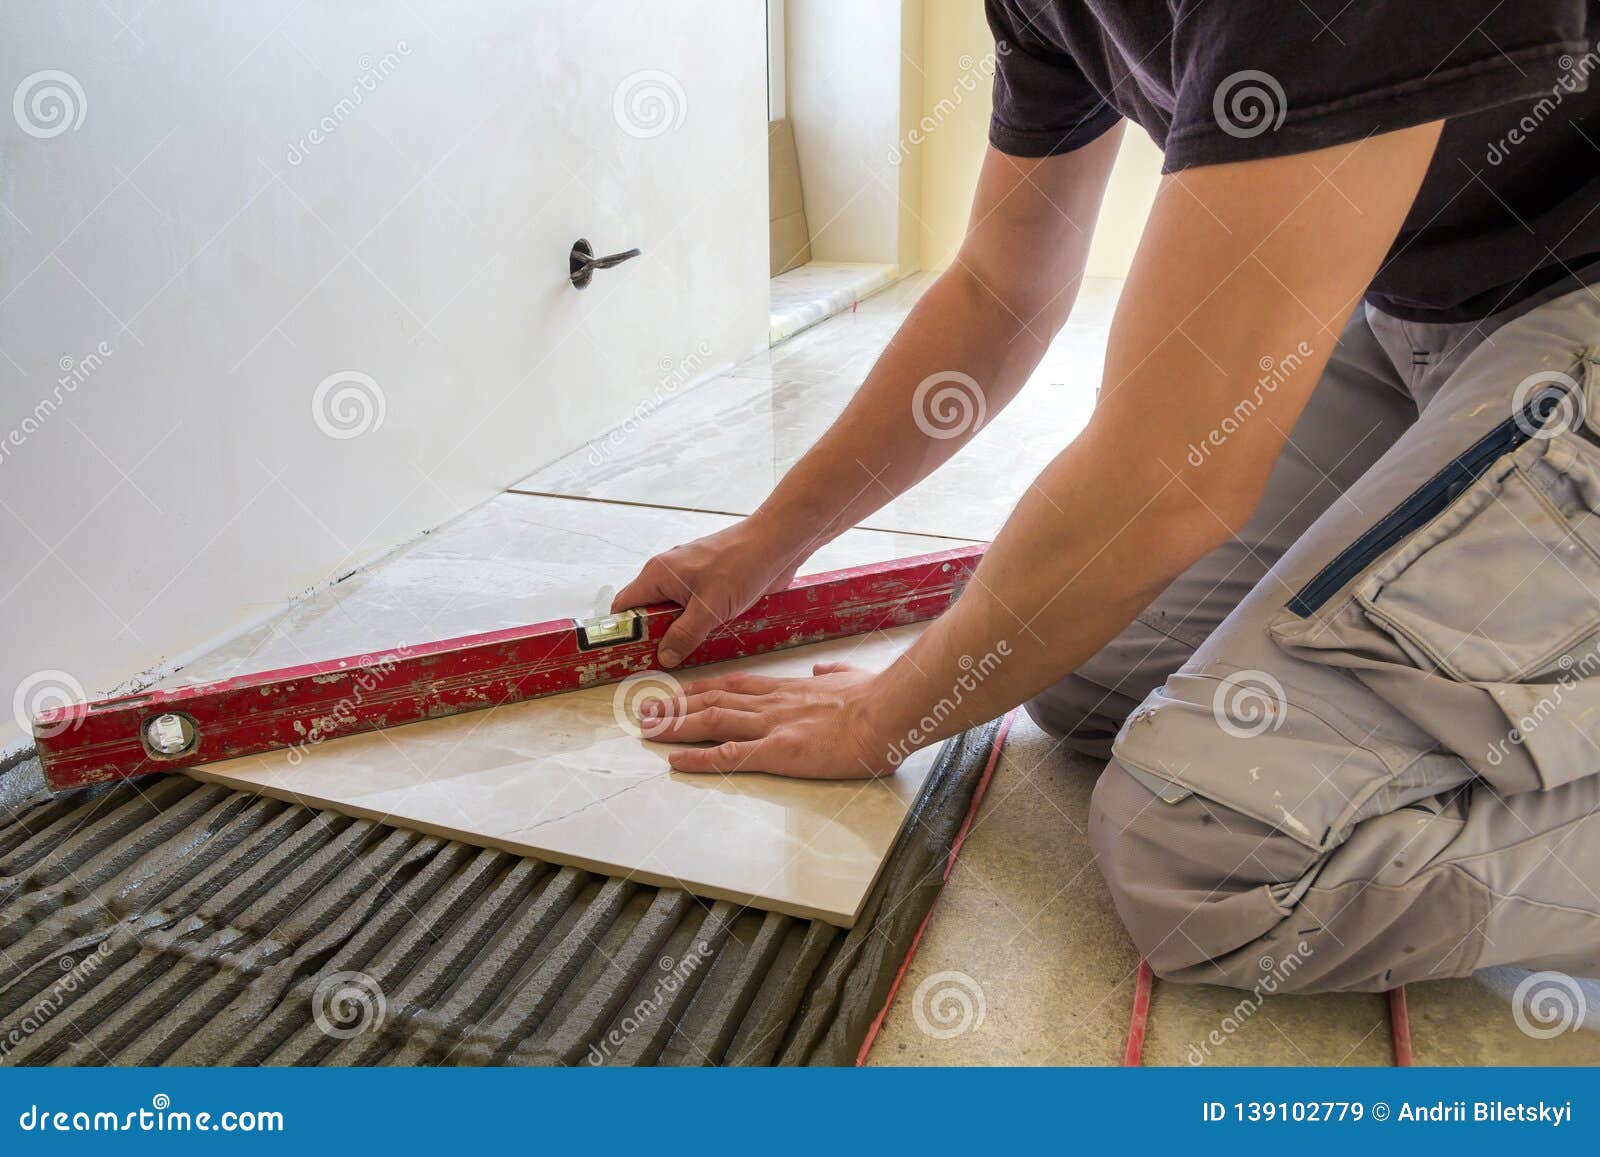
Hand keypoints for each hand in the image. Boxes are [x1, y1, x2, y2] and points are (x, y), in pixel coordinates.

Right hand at [613, 518, 807, 666]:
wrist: (777, 543)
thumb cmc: (741, 565)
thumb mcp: (710, 608)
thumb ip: (684, 634)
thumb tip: (665, 657)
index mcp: (658, 574)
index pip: (624, 606)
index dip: (623, 631)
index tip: (630, 656)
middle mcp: (669, 574)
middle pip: (649, 611)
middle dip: (656, 637)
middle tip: (665, 662)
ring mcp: (689, 577)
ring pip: (674, 611)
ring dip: (680, 631)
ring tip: (689, 653)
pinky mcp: (709, 582)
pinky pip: (694, 607)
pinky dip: (697, 623)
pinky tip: (710, 637)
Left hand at [637, 662, 901, 778]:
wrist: (887, 713)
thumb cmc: (876, 699)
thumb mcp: (850, 676)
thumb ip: (832, 674)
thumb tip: (823, 670)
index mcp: (786, 689)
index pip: (733, 685)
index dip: (701, 689)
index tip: (678, 691)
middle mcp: (770, 704)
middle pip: (712, 702)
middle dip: (674, 706)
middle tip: (644, 710)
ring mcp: (771, 726)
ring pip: (711, 722)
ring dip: (674, 726)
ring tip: (646, 730)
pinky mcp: (778, 752)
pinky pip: (730, 756)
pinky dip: (698, 758)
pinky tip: (675, 761)